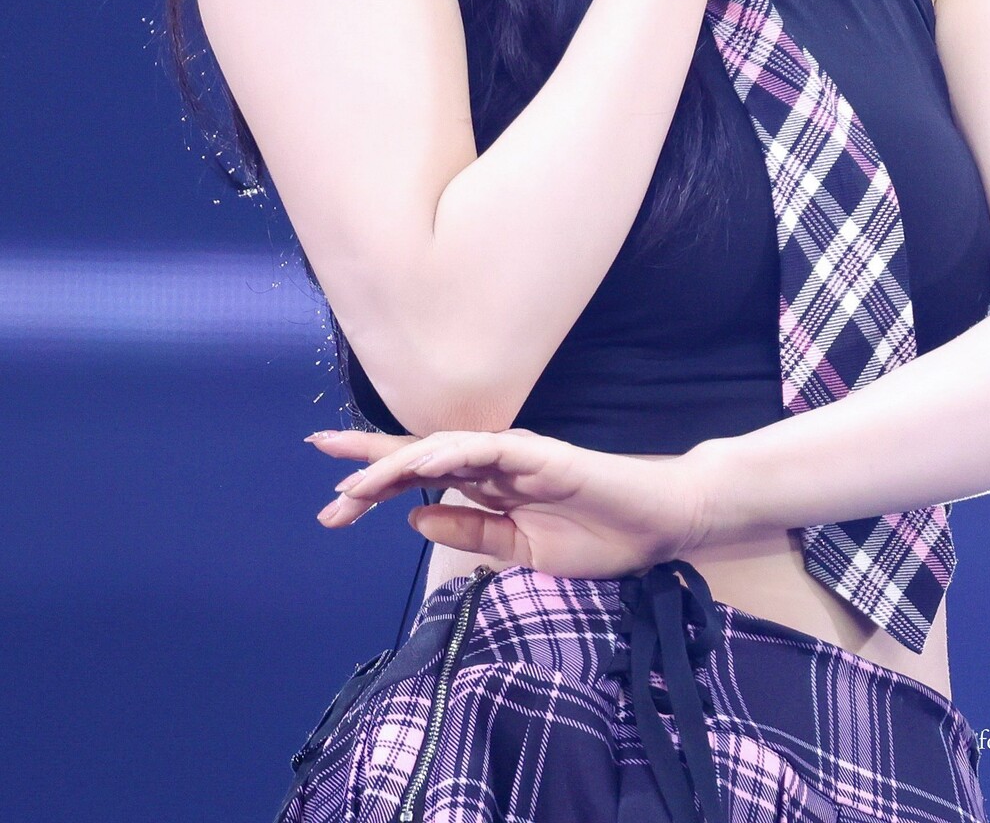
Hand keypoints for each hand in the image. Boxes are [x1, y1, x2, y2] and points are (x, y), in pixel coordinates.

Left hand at [306, 427, 712, 577]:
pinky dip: (452, 452)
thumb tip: (415, 517)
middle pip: (418, 458)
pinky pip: (488, 449)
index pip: (420, 480)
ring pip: (442, 450)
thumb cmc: (596, 538)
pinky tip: (421, 463)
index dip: (375, 482)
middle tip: (320, 470)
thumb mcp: (520, 553)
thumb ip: (471, 534)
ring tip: (355, 482)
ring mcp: (514, 454)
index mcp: (486, 488)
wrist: (656, 529)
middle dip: (368, 464)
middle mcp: (492, 463)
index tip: (329, 498)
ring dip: (398, 464)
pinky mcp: (541, 453)